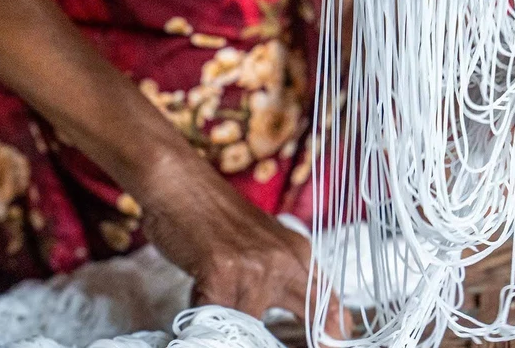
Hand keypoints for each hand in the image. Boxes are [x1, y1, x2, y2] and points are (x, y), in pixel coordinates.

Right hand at [137, 152, 350, 337]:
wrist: (180, 184)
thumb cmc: (214, 217)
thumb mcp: (261, 245)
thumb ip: (280, 279)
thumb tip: (296, 323)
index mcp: (299, 254)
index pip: (329, 303)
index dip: (333, 332)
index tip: (332, 346)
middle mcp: (285, 260)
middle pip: (308, 319)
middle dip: (304, 342)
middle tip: (279, 343)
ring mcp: (256, 267)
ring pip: (253, 327)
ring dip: (234, 330)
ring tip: (220, 322)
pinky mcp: (223, 272)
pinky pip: (217, 317)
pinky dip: (206, 321)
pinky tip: (199, 308)